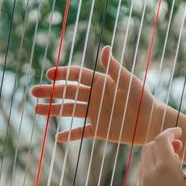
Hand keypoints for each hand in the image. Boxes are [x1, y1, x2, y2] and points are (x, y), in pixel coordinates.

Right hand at [30, 45, 162, 143]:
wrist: (151, 122)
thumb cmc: (142, 99)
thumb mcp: (128, 82)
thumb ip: (114, 68)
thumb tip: (105, 48)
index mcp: (100, 82)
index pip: (77, 75)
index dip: (63, 74)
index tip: (49, 75)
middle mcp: (95, 96)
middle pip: (68, 92)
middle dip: (51, 91)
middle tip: (34, 91)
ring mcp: (95, 113)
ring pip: (69, 110)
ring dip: (53, 110)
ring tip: (37, 109)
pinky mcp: (99, 129)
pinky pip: (81, 132)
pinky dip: (70, 135)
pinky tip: (57, 137)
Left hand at [138, 128, 185, 185]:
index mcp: (164, 166)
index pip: (162, 139)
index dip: (170, 132)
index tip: (179, 131)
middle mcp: (150, 171)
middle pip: (150, 146)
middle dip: (163, 141)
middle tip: (178, 146)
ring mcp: (143, 181)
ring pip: (145, 158)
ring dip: (157, 153)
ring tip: (174, 160)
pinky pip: (144, 170)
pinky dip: (152, 164)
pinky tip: (165, 174)